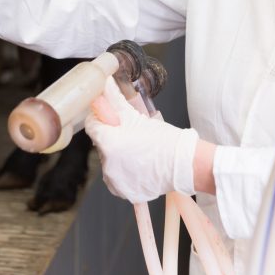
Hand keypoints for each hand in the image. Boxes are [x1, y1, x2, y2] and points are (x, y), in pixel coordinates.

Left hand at [84, 76, 198, 202]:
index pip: (91, 126)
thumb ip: (116, 99)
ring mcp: (115, 181)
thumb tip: (105, 82)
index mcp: (109, 143)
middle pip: (101, 144)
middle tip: (129, 134)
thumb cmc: (163, 139)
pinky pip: (116, 178)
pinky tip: (137, 165)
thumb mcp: (136, 117)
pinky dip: (123, 171)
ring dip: (117, 154)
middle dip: (111, 137)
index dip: (100, 119)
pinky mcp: (123, 192)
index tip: (109, 117)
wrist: (183, 163)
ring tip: (137, 150)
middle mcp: (108, 164)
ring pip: (108, 161)